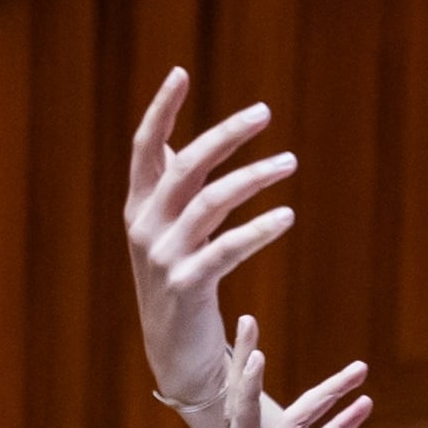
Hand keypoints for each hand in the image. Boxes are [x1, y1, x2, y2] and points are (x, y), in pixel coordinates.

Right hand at [123, 67, 298, 420]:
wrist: (176, 355)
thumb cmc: (181, 285)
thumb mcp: (170, 234)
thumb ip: (174, 192)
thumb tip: (180, 145)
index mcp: (138, 208)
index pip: (145, 148)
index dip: (161, 109)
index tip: (180, 72)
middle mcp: (144, 227)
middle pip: (183, 166)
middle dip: (225, 135)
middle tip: (264, 113)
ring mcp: (162, 257)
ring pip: (209, 202)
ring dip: (253, 177)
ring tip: (289, 163)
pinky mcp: (187, 286)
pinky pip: (226, 248)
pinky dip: (258, 230)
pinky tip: (286, 217)